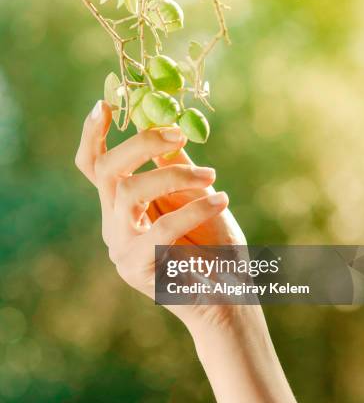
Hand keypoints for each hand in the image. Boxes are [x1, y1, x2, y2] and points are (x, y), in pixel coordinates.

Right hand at [75, 100, 245, 332]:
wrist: (230, 299)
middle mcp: (114, 224)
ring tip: (212, 178)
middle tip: (178, 133)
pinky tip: (221, 200)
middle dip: (140, 143)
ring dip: (175, 175)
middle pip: (106, 171)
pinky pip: (161, 227)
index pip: (95, 167)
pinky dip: (195, 208)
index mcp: (123, 207)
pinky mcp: (138, 268)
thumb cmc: (215, 247)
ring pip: (128, 192)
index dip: (94, 134)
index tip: (106, 103)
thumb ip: (177, 168)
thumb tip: (164, 130)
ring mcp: (121, 247)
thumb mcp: (196, 198)